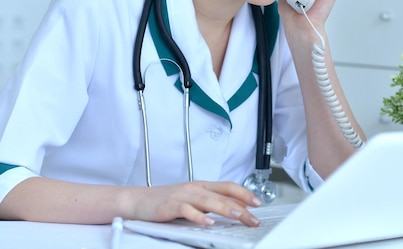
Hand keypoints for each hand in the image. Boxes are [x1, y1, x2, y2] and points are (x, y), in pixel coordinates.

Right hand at [131, 181, 262, 226]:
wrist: (138, 200)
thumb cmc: (165, 201)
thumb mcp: (192, 199)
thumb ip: (210, 202)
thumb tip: (232, 208)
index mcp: (202, 185)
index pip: (228, 186)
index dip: (244, 193)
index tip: (258, 203)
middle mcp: (195, 188)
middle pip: (222, 195)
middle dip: (241, 206)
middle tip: (254, 217)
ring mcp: (183, 196)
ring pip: (208, 201)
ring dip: (226, 209)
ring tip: (239, 216)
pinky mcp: (171, 206)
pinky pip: (187, 211)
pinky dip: (199, 216)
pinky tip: (208, 222)